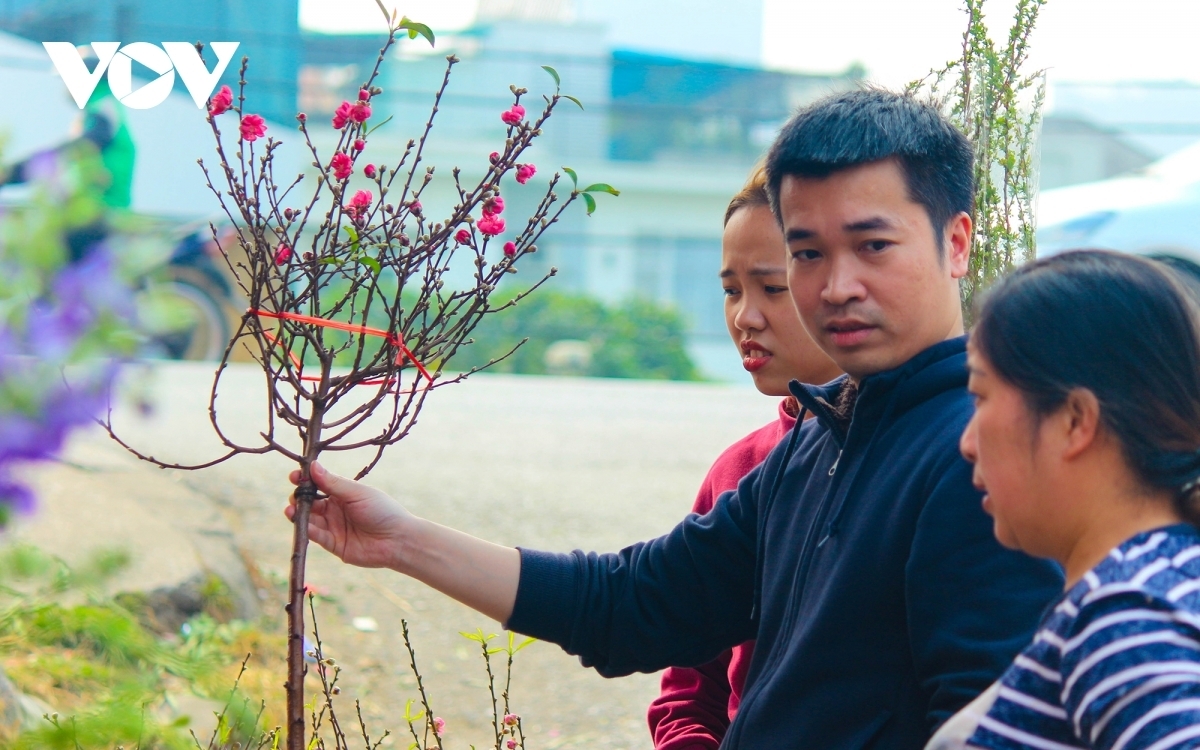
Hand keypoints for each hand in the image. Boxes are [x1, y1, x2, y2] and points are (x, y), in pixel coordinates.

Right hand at [285, 461, 411, 569]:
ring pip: (309, 519)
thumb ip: (333, 483)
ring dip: (298, 514)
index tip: (294, 476)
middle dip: (299, 498)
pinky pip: (316, 536)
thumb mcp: (357, 493)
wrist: (397, 539)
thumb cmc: (382, 510)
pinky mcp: (333, 544)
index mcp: (342, 494)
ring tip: (291, 509)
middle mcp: (335, 509)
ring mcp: (333, 527)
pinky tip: (302, 524)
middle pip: (310, 502)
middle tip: (295, 495)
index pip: (318, 484)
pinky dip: (308, 530)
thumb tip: (313, 465)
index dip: (305, 480)